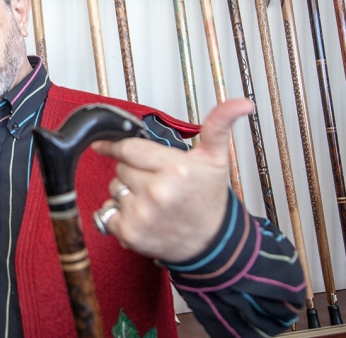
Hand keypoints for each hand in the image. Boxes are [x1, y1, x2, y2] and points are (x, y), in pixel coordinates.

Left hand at [92, 98, 251, 262]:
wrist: (211, 243)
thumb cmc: (208, 199)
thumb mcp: (215, 159)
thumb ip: (219, 125)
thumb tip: (241, 103)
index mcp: (176, 170)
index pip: (129, 149)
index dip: (117, 146)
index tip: (104, 144)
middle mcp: (157, 192)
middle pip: (121, 168)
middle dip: (134, 171)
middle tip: (156, 181)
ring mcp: (142, 214)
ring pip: (114, 189)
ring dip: (126, 192)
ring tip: (151, 199)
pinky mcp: (130, 233)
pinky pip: (106, 212)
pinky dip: (118, 213)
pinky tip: (142, 215)